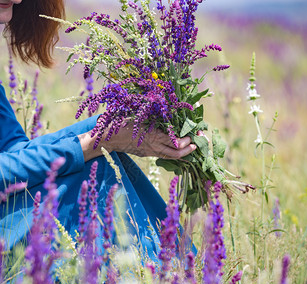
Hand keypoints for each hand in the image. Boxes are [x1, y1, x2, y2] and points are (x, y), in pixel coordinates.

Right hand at [78, 123, 196, 161]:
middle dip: (190, 148)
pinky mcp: (148, 153)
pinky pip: (164, 156)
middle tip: (198, 142)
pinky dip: (174, 153)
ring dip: (184, 153)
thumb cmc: (121, 123)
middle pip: (176, 153)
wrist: (108, 139)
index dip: (187, 139)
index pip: (175, 141)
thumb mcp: (138, 114)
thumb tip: (168, 105)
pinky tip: (180, 148)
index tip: (195, 132)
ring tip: (192, 147)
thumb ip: (153, 113)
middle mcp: (153, 146)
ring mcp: (151, 151)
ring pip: (171, 157)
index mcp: (152, 135)